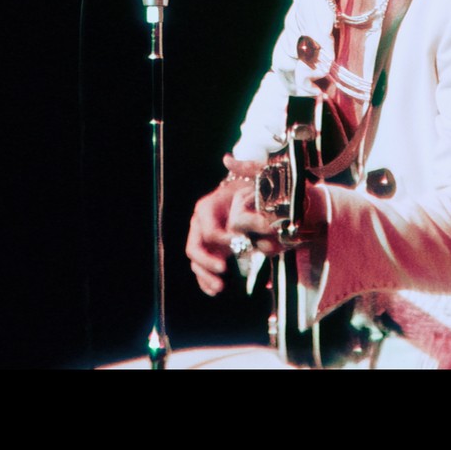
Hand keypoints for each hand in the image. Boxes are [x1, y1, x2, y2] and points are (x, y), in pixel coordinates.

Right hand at [186, 155, 279, 296]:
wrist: (256, 203)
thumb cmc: (254, 190)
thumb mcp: (253, 177)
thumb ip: (243, 168)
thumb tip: (227, 158)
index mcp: (207, 207)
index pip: (207, 228)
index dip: (220, 239)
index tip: (238, 246)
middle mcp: (200, 224)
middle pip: (194, 246)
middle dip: (206, 261)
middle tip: (223, 269)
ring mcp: (204, 241)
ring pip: (196, 262)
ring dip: (205, 276)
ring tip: (220, 287)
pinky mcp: (211, 254)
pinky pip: (202, 270)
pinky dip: (205, 282)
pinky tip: (214, 290)